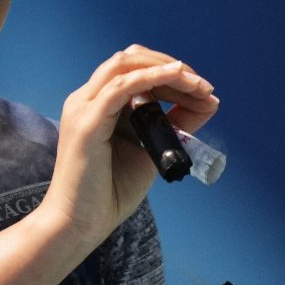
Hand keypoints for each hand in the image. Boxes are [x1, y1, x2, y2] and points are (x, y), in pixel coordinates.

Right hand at [41, 44, 218, 243]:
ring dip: (166, 68)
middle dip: (172, 66)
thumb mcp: (150, 150)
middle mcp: (87, 100)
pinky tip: (177, 76)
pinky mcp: (86, 122)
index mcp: (99, 106)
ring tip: (197, 84)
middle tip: (203, 86)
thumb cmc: (108, 194)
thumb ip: (172, 125)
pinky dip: (152, 77)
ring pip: (125, 64)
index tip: (204, 91)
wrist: (78, 224)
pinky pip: (120, 87)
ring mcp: (83, 108)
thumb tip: (206, 103)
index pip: (136, 71)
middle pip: (131, 60)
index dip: (172, 74)